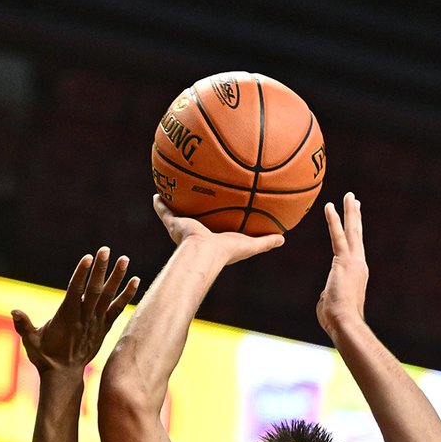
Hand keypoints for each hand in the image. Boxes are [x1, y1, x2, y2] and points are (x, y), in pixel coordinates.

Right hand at [11, 249, 139, 373]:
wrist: (64, 375)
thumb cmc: (44, 356)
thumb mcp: (31, 342)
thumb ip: (24, 326)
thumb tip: (14, 312)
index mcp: (66, 318)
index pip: (75, 292)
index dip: (82, 275)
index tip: (88, 258)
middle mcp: (84, 319)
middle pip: (94, 291)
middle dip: (100, 270)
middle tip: (106, 249)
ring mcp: (95, 323)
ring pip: (108, 298)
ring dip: (117, 278)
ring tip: (125, 259)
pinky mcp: (103, 328)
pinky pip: (117, 310)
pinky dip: (126, 296)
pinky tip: (136, 281)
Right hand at [153, 196, 284, 265]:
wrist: (203, 253)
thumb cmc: (226, 251)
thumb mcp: (250, 245)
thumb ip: (266, 242)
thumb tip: (283, 238)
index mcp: (214, 239)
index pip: (217, 226)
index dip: (219, 219)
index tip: (222, 210)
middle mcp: (198, 233)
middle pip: (197, 218)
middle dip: (197, 209)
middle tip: (199, 196)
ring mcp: (184, 228)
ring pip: (179, 213)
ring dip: (177, 203)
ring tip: (174, 189)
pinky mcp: (173, 223)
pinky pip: (164, 210)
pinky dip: (160, 203)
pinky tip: (157, 192)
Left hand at [316, 192, 368, 339]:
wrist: (345, 323)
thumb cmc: (336, 320)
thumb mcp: (331, 304)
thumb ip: (329, 295)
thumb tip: (326, 294)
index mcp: (357, 275)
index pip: (354, 250)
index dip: (353, 235)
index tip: (354, 222)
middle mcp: (359, 265)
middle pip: (356, 236)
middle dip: (355, 217)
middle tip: (354, 200)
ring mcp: (354, 262)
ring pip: (351, 232)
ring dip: (350, 212)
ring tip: (349, 196)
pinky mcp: (344, 262)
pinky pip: (337, 236)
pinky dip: (333, 221)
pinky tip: (329, 206)